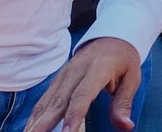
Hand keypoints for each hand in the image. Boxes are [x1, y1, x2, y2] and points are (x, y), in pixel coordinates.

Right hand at [26, 37, 140, 131]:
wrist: (111, 38)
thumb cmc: (123, 61)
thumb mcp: (132, 78)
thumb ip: (124, 103)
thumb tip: (126, 126)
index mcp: (98, 68)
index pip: (83, 94)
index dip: (74, 114)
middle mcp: (76, 71)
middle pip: (58, 100)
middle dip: (45, 123)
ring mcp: (64, 75)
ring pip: (47, 102)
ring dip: (35, 122)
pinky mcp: (57, 80)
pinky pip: (44, 100)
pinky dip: (35, 116)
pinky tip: (30, 129)